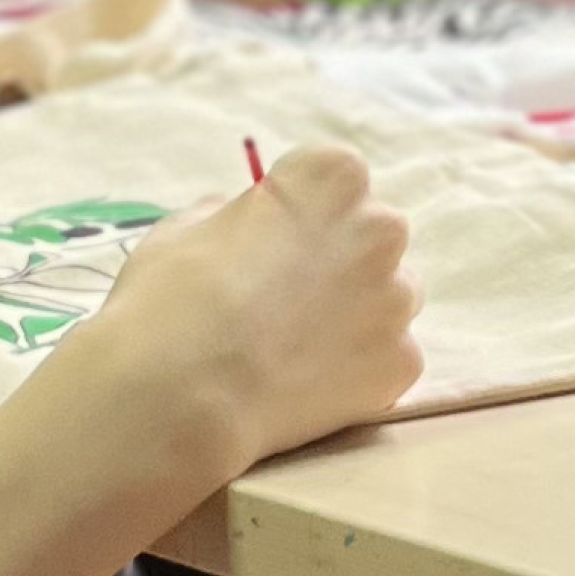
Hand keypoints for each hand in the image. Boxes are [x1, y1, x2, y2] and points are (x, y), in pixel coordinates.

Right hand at [84, 139, 421, 480]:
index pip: (334, 179)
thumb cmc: (172, 299)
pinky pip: (386, 358)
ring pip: (387, 297)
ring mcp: (397, 298)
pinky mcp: (402, 362)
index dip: (300, 212)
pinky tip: (306, 385)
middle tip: (283, 299)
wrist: (182, 399)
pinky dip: (356, 370)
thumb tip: (249, 222)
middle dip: (337, 260)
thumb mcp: (184, 228)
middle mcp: (380, 228)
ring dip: (355, 313)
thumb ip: (232, 214)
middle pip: (370, 236)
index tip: (271, 240)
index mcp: (331, 176)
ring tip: (293, 348)